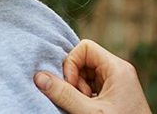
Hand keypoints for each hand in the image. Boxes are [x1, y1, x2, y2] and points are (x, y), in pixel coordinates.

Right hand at [34, 39, 151, 113]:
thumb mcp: (89, 111)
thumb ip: (64, 94)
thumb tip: (38, 76)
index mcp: (117, 68)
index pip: (85, 47)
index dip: (72, 63)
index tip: (71, 85)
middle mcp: (118, 71)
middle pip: (83, 60)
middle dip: (74, 79)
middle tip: (78, 98)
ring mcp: (116, 83)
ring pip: (84, 74)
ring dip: (77, 89)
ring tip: (84, 106)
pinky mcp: (112, 93)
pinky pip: (90, 85)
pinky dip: (83, 96)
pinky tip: (87, 109)